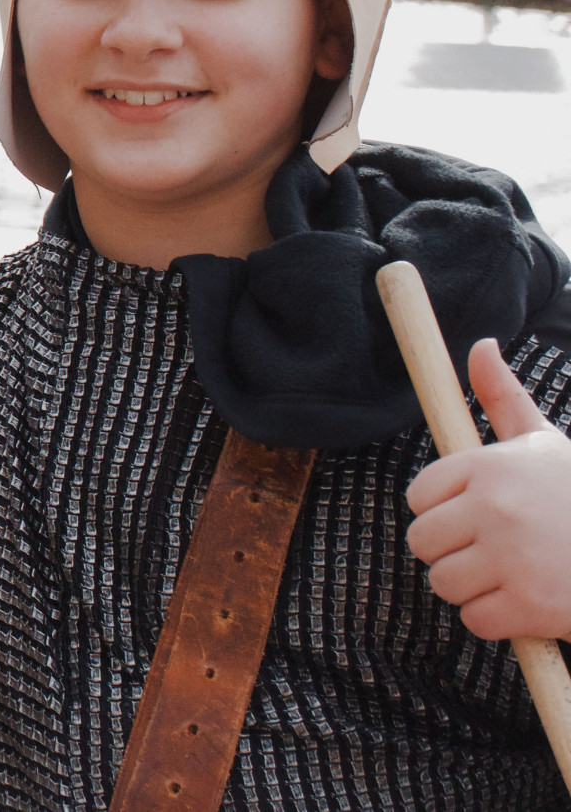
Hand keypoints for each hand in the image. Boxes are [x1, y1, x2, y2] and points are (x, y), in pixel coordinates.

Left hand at [407, 338, 570, 640]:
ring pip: (443, 583)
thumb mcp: (546, 443)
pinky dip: (497, 619)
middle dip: (451, 551)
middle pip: (421, 542)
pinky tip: (529, 602)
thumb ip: (504, 397)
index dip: (443, 511)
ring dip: (472, 587)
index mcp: (490, 466)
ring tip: (513, 574)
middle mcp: (495, 508)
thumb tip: (480, 344)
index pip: (418, 495)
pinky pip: (474, 619)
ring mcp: (511, 559)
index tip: (476, 515)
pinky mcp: (529, 607)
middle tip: (494, 551)